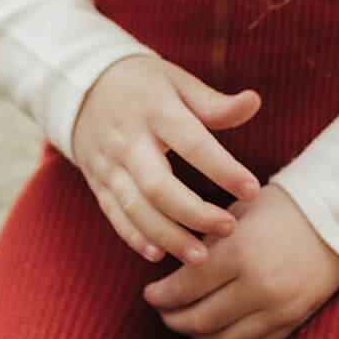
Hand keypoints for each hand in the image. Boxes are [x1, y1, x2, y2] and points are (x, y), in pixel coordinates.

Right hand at [71, 56, 261, 266]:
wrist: (83, 85)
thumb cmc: (145, 84)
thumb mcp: (178, 81)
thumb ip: (214, 102)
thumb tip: (254, 102)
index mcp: (156, 109)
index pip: (192, 144)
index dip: (222, 169)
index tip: (252, 189)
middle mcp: (128, 139)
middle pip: (158, 185)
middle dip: (194, 213)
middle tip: (229, 228)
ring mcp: (109, 163)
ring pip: (135, 207)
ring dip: (168, 235)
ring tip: (201, 257)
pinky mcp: (97, 181)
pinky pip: (114, 214)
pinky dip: (134, 237)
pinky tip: (159, 254)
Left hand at [143, 184, 338, 338]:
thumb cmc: (283, 206)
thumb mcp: (239, 213)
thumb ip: (207, 241)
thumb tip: (175, 267)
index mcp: (239, 252)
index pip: (186, 287)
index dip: (161, 296)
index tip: (149, 294)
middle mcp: (257, 286)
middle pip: (200, 320)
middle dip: (174, 319)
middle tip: (163, 311)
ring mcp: (277, 309)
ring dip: (198, 337)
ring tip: (187, 323)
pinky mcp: (292, 321)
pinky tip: (218, 332)